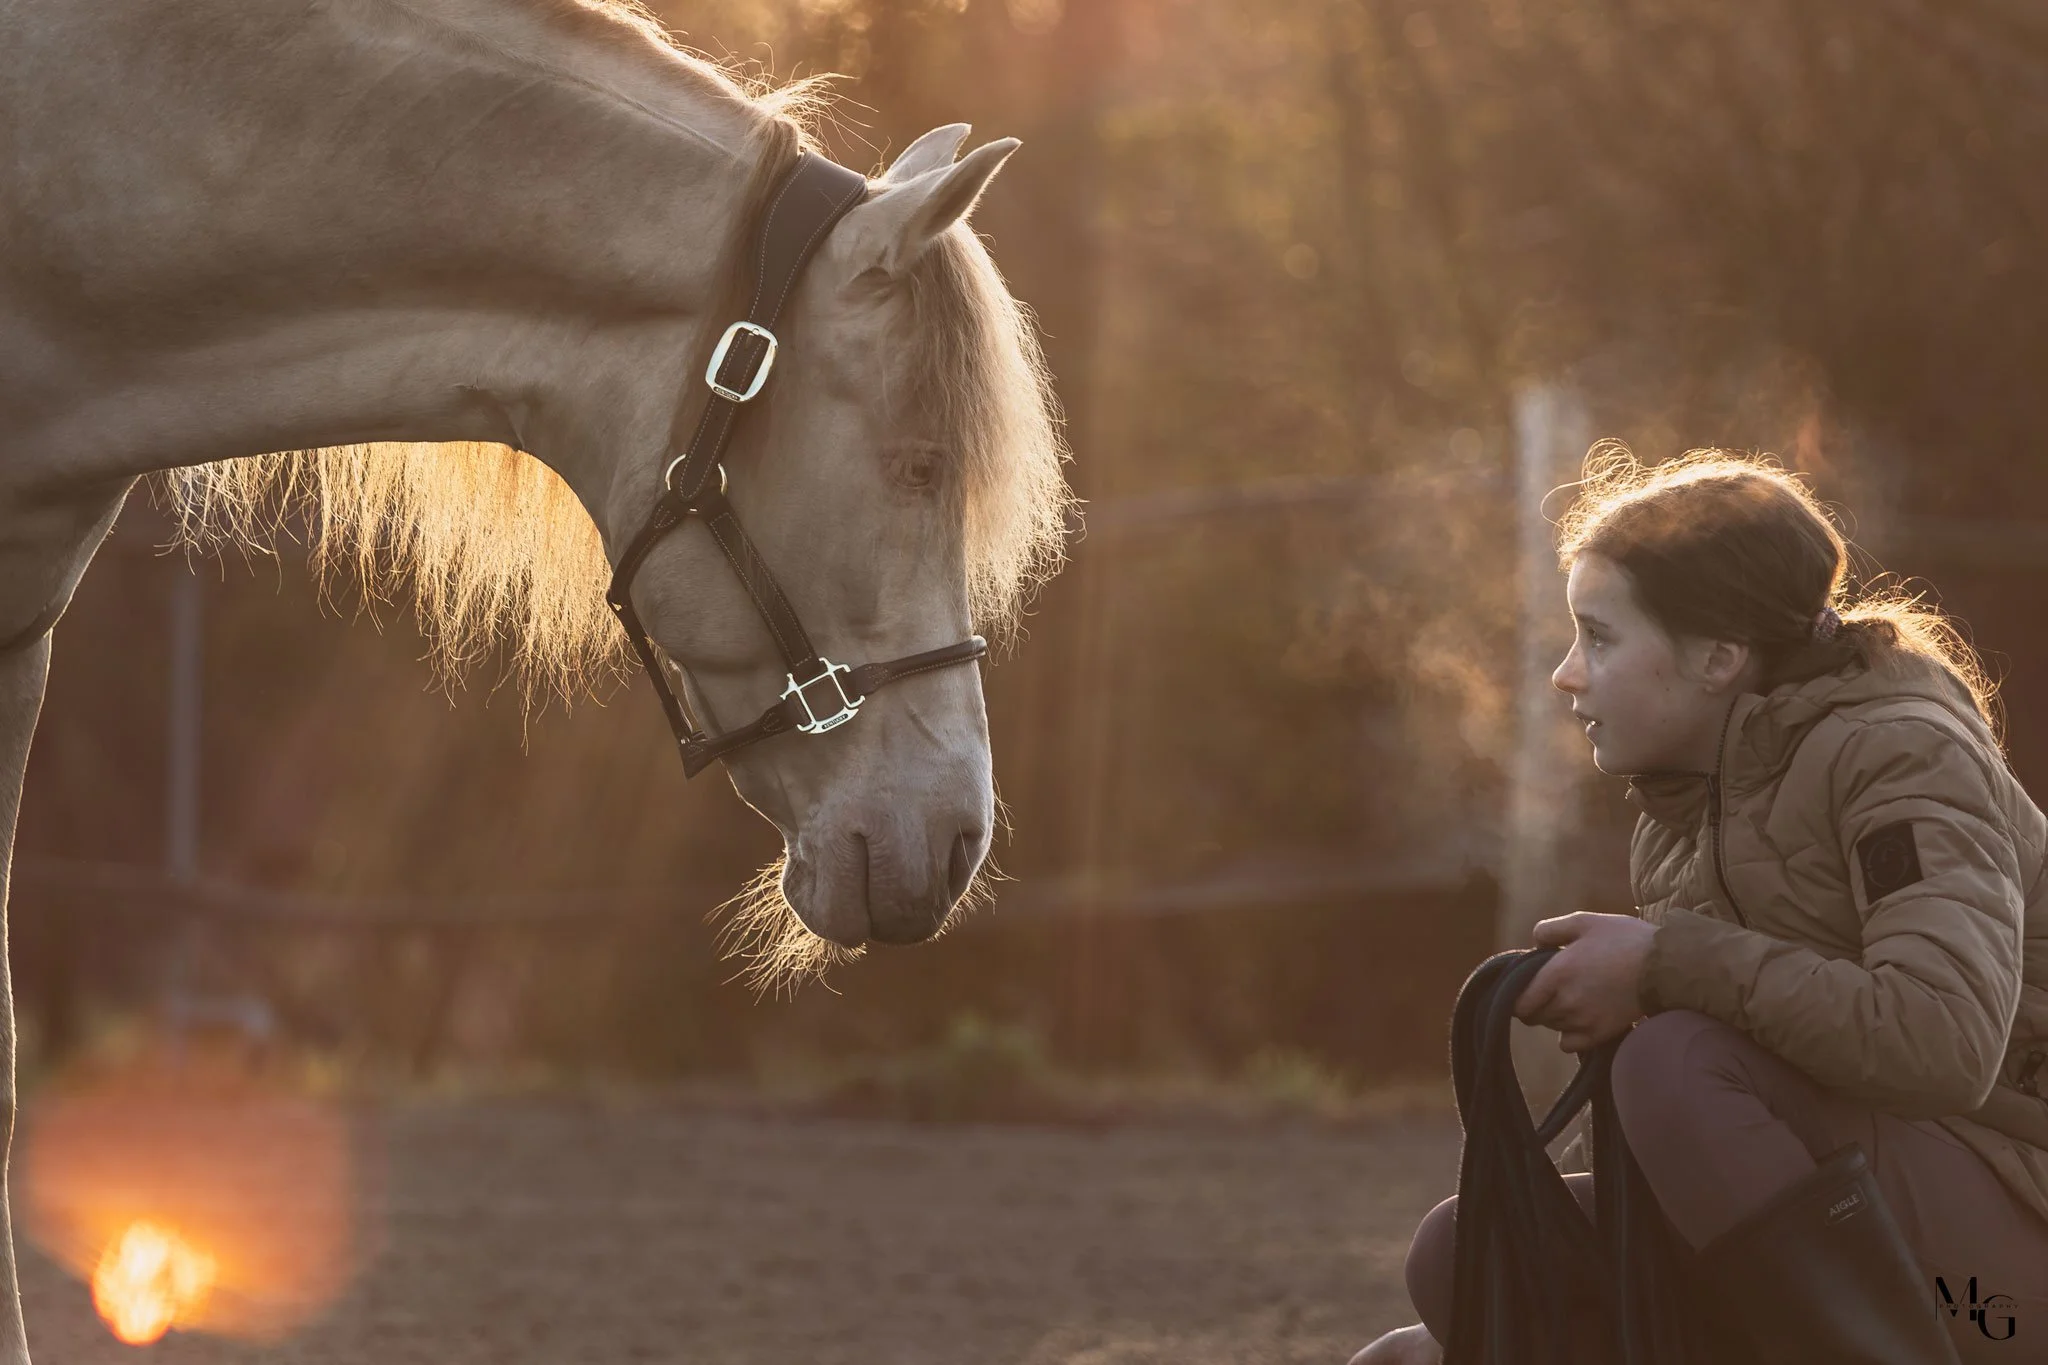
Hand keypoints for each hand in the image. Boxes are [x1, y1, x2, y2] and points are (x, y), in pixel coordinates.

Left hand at [1512, 911, 1658, 1052]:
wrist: (1666, 967)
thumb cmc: (1625, 939)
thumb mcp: (1585, 922)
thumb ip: (1550, 929)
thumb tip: (1534, 943)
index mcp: (1557, 974)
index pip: (1519, 1002)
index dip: (1519, 996)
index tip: (1529, 986)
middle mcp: (1566, 1001)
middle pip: (1534, 1016)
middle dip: (1538, 1002)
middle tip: (1555, 987)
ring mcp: (1583, 1021)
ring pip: (1552, 1026)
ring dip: (1555, 1015)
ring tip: (1575, 996)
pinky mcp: (1601, 1034)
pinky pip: (1569, 1044)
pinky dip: (1569, 1035)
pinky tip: (1581, 1017)